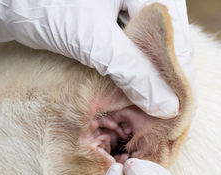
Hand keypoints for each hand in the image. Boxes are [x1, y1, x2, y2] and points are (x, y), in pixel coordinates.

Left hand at [0, 0, 193, 118]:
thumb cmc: (41, 5)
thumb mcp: (92, 40)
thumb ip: (132, 71)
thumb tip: (167, 106)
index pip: (178, 37)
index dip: (179, 77)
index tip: (177, 113)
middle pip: (165, 45)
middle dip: (163, 81)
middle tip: (161, 118)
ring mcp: (123, 7)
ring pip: (146, 51)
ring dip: (145, 80)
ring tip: (147, 112)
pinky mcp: (106, 21)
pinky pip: (127, 51)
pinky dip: (129, 73)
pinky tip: (128, 94)